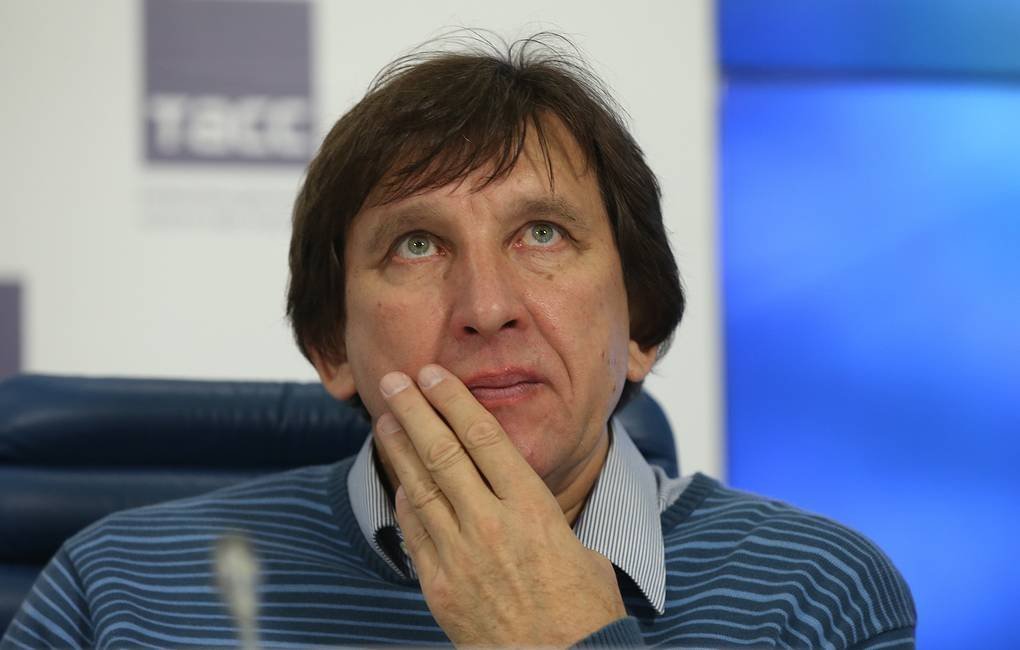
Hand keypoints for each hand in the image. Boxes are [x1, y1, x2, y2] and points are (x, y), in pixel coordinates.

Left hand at [373, 364, 626, 646]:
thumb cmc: (584, 609)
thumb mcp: (577, 545)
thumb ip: (540, 513)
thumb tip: (521, 493)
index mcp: (531, 507)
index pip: (482, 436)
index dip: (452, 399)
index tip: (433, 375)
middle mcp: (491, 524)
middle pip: (442, 451)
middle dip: (414, 410)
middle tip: (394, 381)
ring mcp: (460, 556)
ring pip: (420, 486)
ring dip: (398, 448)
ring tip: (384, 418)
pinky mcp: (440, 587)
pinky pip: (414, 532)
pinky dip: (404, 500)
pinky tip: (397, 478)